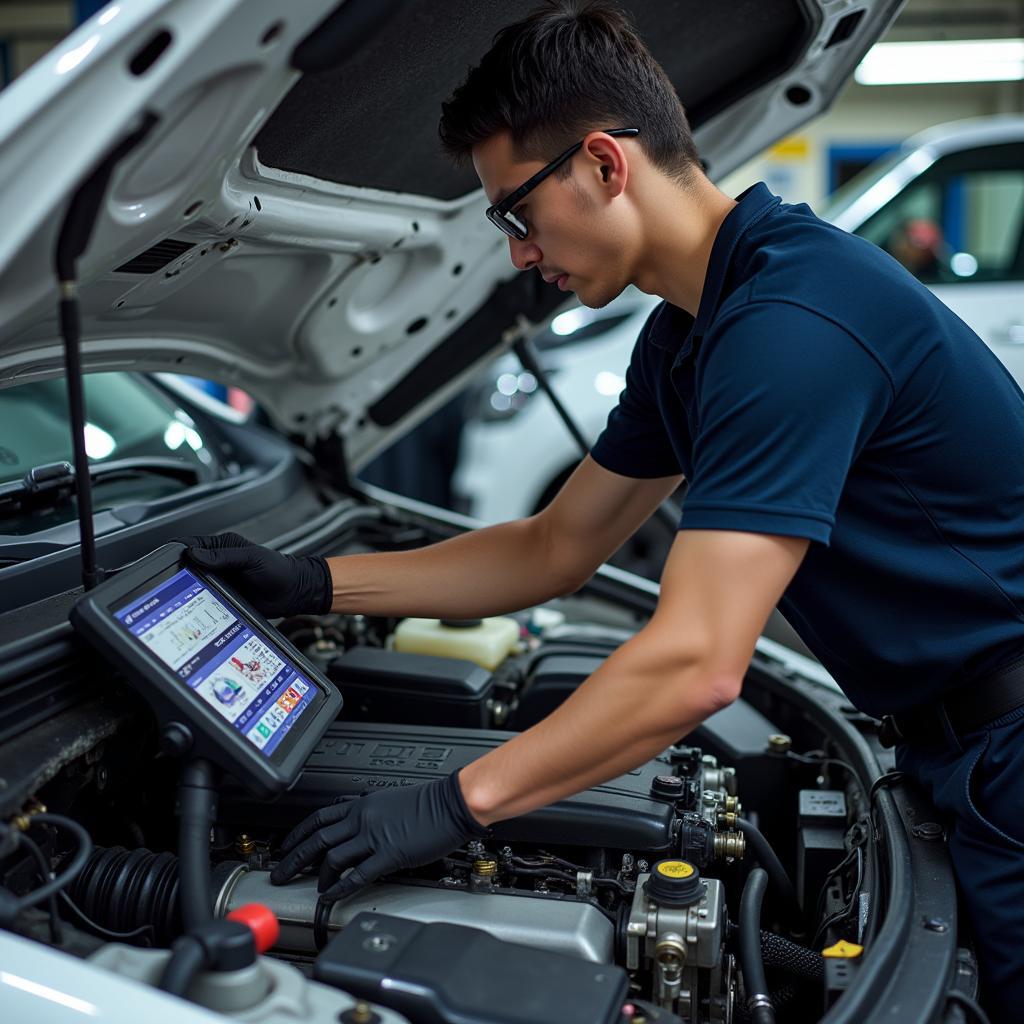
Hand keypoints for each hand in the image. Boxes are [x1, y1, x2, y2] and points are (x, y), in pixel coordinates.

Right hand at [175, 532, 331, 618]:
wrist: (294, 593)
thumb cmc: (279, 570)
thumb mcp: (251, 559)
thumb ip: (224, 556)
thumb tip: (195, 554)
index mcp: (222, 548)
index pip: (191, 545)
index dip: (176, 552)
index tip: (164, 560)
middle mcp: (217, 564)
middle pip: (187, 567)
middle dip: (177, 573)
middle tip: (167, 584)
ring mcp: (218, 582)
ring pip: (193, 585)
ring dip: (185, 591)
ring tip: (175, 598)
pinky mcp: (222, 598)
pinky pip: (204, 601)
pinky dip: (196, 605)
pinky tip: (191, 610)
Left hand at [269, 772, 487, 900]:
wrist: (452, 803)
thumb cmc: (429, 802)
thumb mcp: (389, 800)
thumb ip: (369, 812)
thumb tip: (355, 824)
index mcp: (362, 804)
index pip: (318, 818)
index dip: (297, 834)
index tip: (286, 846)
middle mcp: (362, 819)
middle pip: (317, 839)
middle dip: (294, 858)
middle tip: (281, 873)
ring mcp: (374, 837)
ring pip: (332, 857)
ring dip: (318, 876)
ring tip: (313, 888)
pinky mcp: (389, 854)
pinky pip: (357, 874)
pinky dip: (340, 888)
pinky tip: (332, 896)